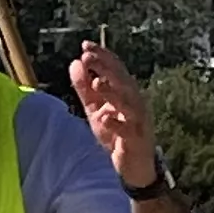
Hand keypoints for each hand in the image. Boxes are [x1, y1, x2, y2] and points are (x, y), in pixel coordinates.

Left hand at [69, 40, 156, 185]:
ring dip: (113, 92)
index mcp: (126, 92)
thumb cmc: (116, 134)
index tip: (85, 46)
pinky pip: (127, 130)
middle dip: (106, 68)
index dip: (103, 56)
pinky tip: (105, 119)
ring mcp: (138, 121)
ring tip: (97, 84)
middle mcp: (135, 102)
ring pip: (128, 103)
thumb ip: (85, 88)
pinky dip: (117, 124)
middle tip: (88, 58)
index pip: (116, 69)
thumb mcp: (95, 109)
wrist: (133, 165)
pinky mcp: (136, 140)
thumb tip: (75, 62)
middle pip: (123, 81)